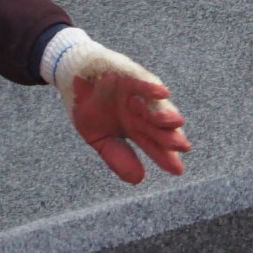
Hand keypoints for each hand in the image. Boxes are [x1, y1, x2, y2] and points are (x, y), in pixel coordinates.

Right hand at [47, 33, 190, 183]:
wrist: (70, 76)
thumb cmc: (87, 105)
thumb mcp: (98, 137)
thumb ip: (117, 156)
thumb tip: (139, 179)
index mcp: (135, 126)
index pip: (153, 143)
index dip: (165, 156)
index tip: (177, 170)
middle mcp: (140, 110)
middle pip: (158, 126)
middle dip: (169, 136)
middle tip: (182, 147)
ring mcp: (136, 92)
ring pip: (153, 104)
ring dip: (164, 113)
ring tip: (176, 123)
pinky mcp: (127, 73)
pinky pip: (140, 80)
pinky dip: (149, 87)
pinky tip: (163, 93)